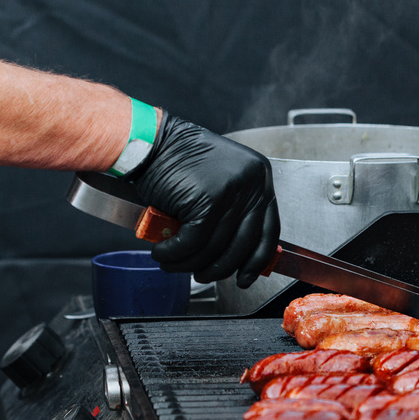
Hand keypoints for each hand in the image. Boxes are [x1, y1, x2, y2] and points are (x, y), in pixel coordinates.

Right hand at [130, 115, 279, 286]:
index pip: (269, 231)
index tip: (245, 277)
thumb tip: (240, 255)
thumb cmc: (179, 162)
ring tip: (174, 265)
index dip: (257, 260)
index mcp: (260, 177)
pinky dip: (175, 254)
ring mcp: (231, 191)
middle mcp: (251, 183)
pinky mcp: (207, 201)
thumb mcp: (220, 182)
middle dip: (220, 268)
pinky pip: (193, 242)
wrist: (149, 142)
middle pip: (243, 244)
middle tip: (203, 276)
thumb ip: (235, 211)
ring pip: (215, 247)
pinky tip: (163, 254)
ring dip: (191, 264)